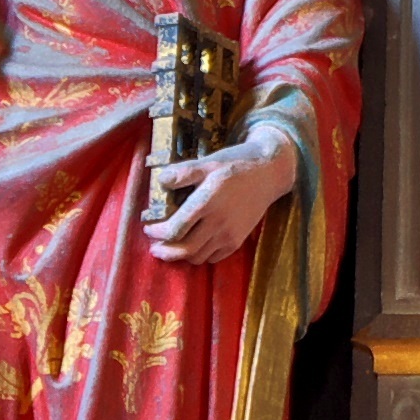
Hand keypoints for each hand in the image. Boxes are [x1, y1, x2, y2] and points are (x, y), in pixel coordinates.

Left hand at [149, 130, 295, 264]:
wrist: (270, 172)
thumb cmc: (237, 163)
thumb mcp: (209, 162)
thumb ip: (184, 172)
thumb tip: (161, 181)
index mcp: (207, 202)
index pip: (175, 228)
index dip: (158, 232)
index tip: (149, 228)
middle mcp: (218, 222)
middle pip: (184, 249)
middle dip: (165, 251)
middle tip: (155, 248)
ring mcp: (230, 234)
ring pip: (198, 257)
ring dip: (182, 255)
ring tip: (173, 247)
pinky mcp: (238, 240)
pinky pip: (214, 257)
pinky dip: (201, 256)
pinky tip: (195, 245)